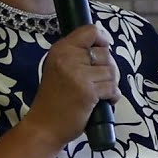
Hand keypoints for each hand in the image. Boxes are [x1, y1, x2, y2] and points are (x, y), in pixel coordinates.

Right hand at [26, 24, 120, 146]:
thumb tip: (104, 44)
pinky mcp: (88, 92)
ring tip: (100, 93)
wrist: (44, 126)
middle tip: (100, 81)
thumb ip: (76, 55)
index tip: (100, 52)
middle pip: (105, 53)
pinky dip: (113, 96)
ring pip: (111, 71)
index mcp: (61, 49)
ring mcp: (78, 75)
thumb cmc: (53, 98)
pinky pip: (112, 88)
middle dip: (108, 68)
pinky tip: (103, 101)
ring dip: (111, 83)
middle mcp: (68, 58)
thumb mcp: (59, 68)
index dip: (102, 39)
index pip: (90, 31)